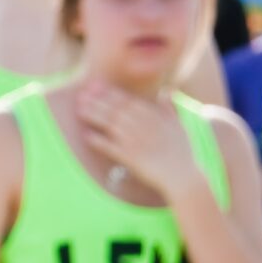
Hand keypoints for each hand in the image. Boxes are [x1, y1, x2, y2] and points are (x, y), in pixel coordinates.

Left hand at [76, 81, 196, 201]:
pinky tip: (86, 136)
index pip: (128, 101)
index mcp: (154, 117)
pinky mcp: (130, 158)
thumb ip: (170, 108)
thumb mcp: (179, 126)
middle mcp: (143, 126)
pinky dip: (98, 141)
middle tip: (80, 95)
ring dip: (94, 116)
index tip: (95, 87)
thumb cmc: (182, 151)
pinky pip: (110, 147)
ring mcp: (135, 141)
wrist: (182, 175)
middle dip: (97, 101)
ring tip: (79, 110)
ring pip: (111, 125)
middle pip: (116, 110)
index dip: (110, 93)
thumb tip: (166, 91)